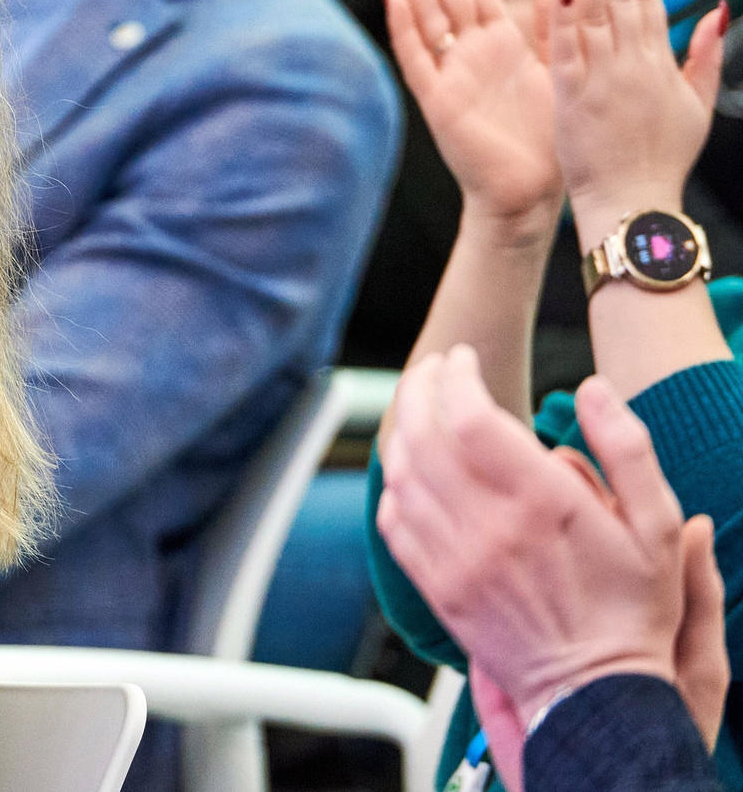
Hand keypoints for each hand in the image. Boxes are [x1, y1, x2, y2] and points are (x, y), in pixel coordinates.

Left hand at [377, 347, 709, 788]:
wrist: (597, 692)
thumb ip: (627, 449)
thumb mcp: (657, 526)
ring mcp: (456, 559)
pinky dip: (394, 486)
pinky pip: (394, 523)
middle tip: (430, 370)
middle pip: (422, 435)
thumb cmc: (632, 607)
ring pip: (402, 475)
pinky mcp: (437, 588)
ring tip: (417, 407)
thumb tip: (594, 388)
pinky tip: (409, 470)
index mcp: (542, 505)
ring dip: (401, 430)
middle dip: (418, 389)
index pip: (471, 417)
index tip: (462, 358)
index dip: (457, 376)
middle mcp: (489, 527)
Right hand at [384, 0, 561, 235]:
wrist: (532, 192)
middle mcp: (470, 53)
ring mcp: (450, 74)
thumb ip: (553, 26)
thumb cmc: (548, 139)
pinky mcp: (438, 100)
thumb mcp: (560, 70)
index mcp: (500, 43)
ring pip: (427, 15)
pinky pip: (417, 58)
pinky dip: (404, 29)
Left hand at [549, 0, 728, 235]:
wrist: (633, 204)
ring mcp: (602, 79)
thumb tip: (717, 10)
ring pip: (596, 14)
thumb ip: (705, 55)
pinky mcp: (572, 97)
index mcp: (661, 63)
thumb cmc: (663, 157)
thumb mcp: (697, 105)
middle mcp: (634, 64)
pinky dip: (562, 16)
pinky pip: (565, 48)